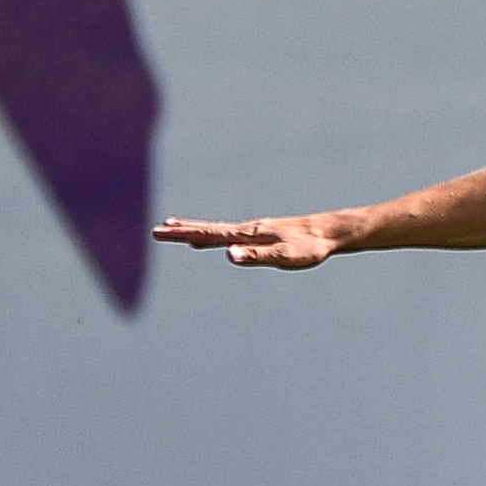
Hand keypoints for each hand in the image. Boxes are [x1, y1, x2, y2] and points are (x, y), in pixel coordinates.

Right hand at [153, 213, 342, 268]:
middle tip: (156, 231)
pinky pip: (232, 234)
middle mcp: (247, 230)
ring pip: (218, 231)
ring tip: (176, 229)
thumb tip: (228, 255)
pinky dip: (215, 235)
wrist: (329, 232)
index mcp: (248, 235)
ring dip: (195, 230)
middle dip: (182, 231)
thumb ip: (255, 255)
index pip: (209, 234)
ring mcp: (254, 231)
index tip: (160, 232)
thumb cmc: (309, 247)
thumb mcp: (283, 256)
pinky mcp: (263, 234)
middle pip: (208, 230)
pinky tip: (215, 240)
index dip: (184, 234)